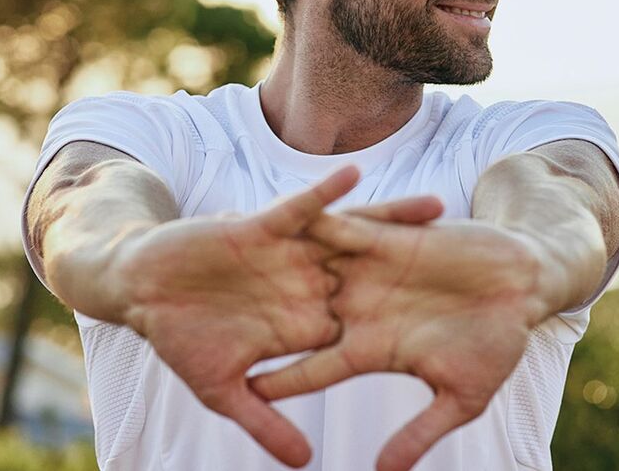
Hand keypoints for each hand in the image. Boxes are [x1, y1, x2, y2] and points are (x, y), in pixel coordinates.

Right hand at [112, 166, 444, 466]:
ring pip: (350, 236)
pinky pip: (303, 208)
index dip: (411, 328)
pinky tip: (358, 176)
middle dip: (422, 268)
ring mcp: (288, 256)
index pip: (365, 328)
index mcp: (303, 325)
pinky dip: (328, 193)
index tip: (462, 330)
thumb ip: (266, 421)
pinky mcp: (262, 228)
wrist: (142, 289)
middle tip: (477, 262)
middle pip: (375, 275)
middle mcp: (305, 286)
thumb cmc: (179, 339)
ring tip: (440, 208)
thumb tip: (305, 464)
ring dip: (391, 221)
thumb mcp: (223, 390)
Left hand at [249, 203, 545, 470]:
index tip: (239, 393)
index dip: (278, 381)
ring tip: (222, 253)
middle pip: (295, 315)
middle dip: (254, 316)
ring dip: (270, 260)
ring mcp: (369, 272)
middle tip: (204, 320)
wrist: (523, 287)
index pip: (312, 368)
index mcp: (371, 349)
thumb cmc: (496, 344)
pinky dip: (314, 215)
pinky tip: (275, 210)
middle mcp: (359, 309)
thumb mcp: (460, 397)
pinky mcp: (385, 237)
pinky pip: (341, 224)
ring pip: (307, 266)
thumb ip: (420, 432)